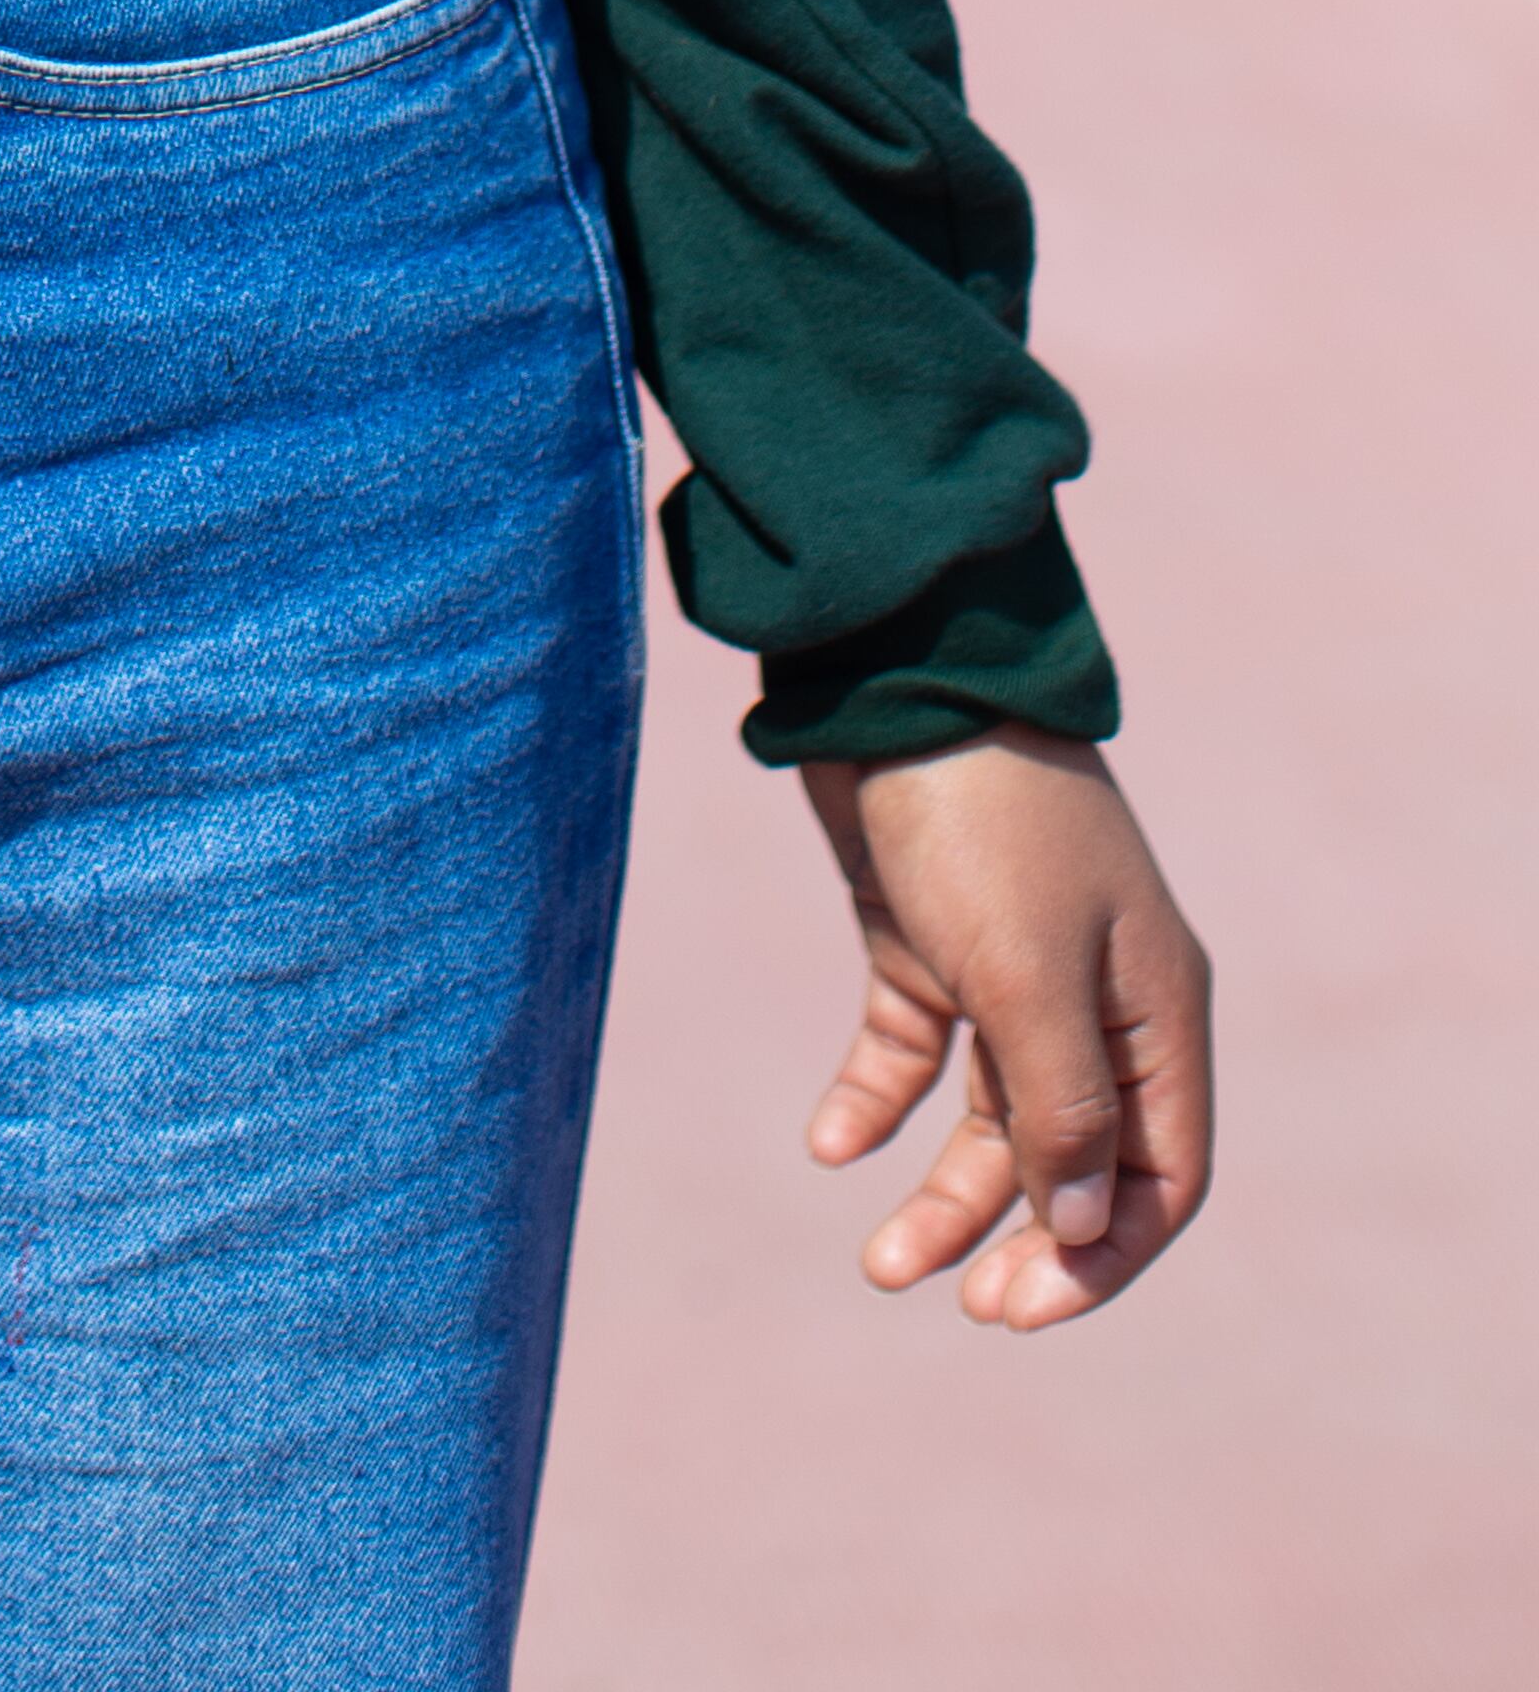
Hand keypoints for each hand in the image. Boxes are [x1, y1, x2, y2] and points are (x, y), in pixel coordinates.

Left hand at [797, 724, 1210, 1326]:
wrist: (896, 681)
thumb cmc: (985, 821)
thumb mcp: (1027, 976)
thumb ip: (1063, 1107)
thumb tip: (1085, 1230)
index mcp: (1156, 1011)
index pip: (1161, 1173)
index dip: (1106, 1254)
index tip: (1025, 1311)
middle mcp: (1096, 1001)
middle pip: (1077, 1161)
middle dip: (1025, 1242)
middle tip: (963, 1307)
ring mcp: (1012, 970)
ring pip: (991, 1121)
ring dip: (944, 1198)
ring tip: (879, 1265)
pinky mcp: (929, 939)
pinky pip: (914, 1050)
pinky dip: (877, 1102)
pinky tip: (831, 1145)